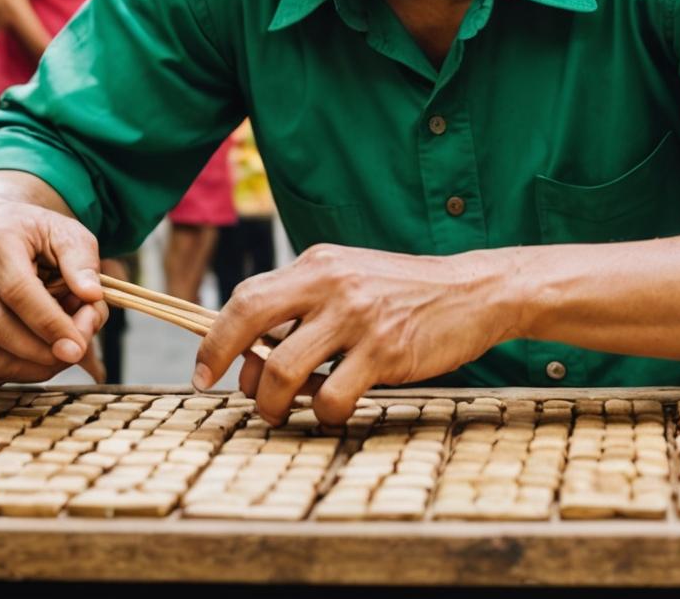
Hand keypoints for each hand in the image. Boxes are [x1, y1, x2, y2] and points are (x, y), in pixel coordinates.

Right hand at [0, 199, 106, 384]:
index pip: (17, 291)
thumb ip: (84, 263)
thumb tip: (91, 296)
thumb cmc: (37, 237)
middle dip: (40, 352)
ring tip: (57, 360)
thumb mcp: (69, 235)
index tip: (77, 346)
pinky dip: (7, 374)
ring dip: (25, 369)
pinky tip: (34, 362)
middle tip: (74, 354)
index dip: (49, 324)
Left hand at [196, 243, 520, 425]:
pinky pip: (331, 397)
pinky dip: (324, 414)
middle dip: (222, 361)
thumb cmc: (406, 293)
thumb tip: (252, 356)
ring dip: (273, 403)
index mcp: (318, 263)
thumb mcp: (352, 279)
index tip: (204, 371)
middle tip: (228, 392)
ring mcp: (358, 317)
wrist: (475, 291)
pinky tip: (335, 410)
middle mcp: (332, 284)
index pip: (246, 296)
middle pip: (249, 320)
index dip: (215, 338)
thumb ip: (305, 305)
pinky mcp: (385, 352)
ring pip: (283, 370)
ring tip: (283, 412)